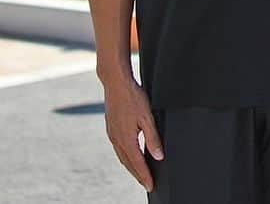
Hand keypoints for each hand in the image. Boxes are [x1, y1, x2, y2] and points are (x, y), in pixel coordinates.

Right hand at [101, 74, 163, 191]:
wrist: (115, 83)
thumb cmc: (132, 97)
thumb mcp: (147, 117)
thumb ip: (153, 138)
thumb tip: (158, 156)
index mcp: (126, 139)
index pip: (137, 163)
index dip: (145, 176)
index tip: (151, 186)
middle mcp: (117, 139)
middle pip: (128, 163)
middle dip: (138, 175)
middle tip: (147, 184)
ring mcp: (112, 134)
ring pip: (122, 157)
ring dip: (131, 167)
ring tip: (140, 174)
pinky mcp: (111, 128)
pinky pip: (118, 149)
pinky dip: (126, 157)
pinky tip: (130, 155)